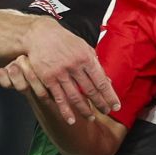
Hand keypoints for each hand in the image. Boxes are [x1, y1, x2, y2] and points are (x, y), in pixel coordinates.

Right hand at [0, 21, 117, 124]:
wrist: (39, 35)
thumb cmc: (63, 41)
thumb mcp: (82, 46)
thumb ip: (94, 62)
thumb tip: (106, 78)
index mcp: (86, 57)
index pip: (102, 81)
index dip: (110, 95)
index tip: (116, 106)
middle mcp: (75, 66)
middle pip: (91, 91)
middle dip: (100, 104)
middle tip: (106, 112)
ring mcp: (61, 73)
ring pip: (76, 97)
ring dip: (85, 110)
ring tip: (91, 118)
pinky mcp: (48, 79)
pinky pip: (59, 98)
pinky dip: (66, 111)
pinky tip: (71, 120)